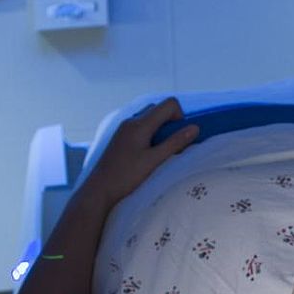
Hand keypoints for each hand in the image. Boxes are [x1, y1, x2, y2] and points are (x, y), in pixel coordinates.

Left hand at [80, 98, 199, 207]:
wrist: (99, 189)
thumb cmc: (126, 176)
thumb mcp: (154, 160)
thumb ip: (175, 143)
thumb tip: (195, 128)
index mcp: (140, 124)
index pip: (169, 104)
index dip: (180, 117)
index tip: (178, 137)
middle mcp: (131, 121)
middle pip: (159, 109)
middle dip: (171, 123)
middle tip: (170, 146)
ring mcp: (124, 129)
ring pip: (149, 119)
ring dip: (160, 130)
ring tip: (159, 152)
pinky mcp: (121, 138)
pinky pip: (141, 128)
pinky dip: (150, 135)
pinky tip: (147, 155)